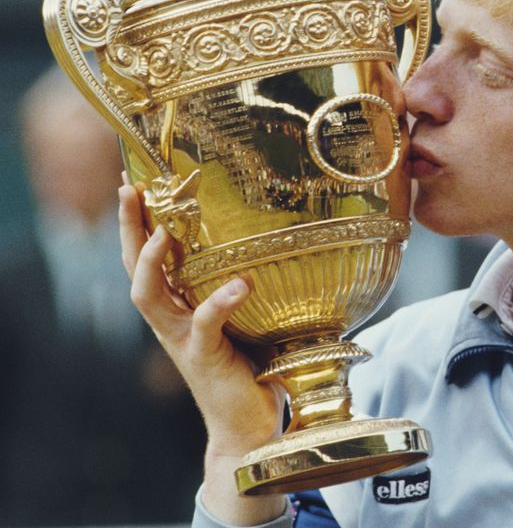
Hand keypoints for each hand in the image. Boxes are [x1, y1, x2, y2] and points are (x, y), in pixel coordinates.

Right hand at [119, 182, 286, 522]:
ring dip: (151, 263)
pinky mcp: (205, 360)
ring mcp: (184, 341)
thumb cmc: (254, 369)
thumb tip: (284, 241)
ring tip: (162, 233)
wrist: (250, 429)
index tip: (135, 182)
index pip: (148, 259)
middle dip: (130, 228)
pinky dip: (220, 303)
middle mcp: (173, 322)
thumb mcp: (250, 319)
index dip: (138, 222)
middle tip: (129, 189)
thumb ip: (252, 287)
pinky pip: (205, 326)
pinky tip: (241, 283)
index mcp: (180, 308)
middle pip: (134, 269)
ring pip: (150, 297)